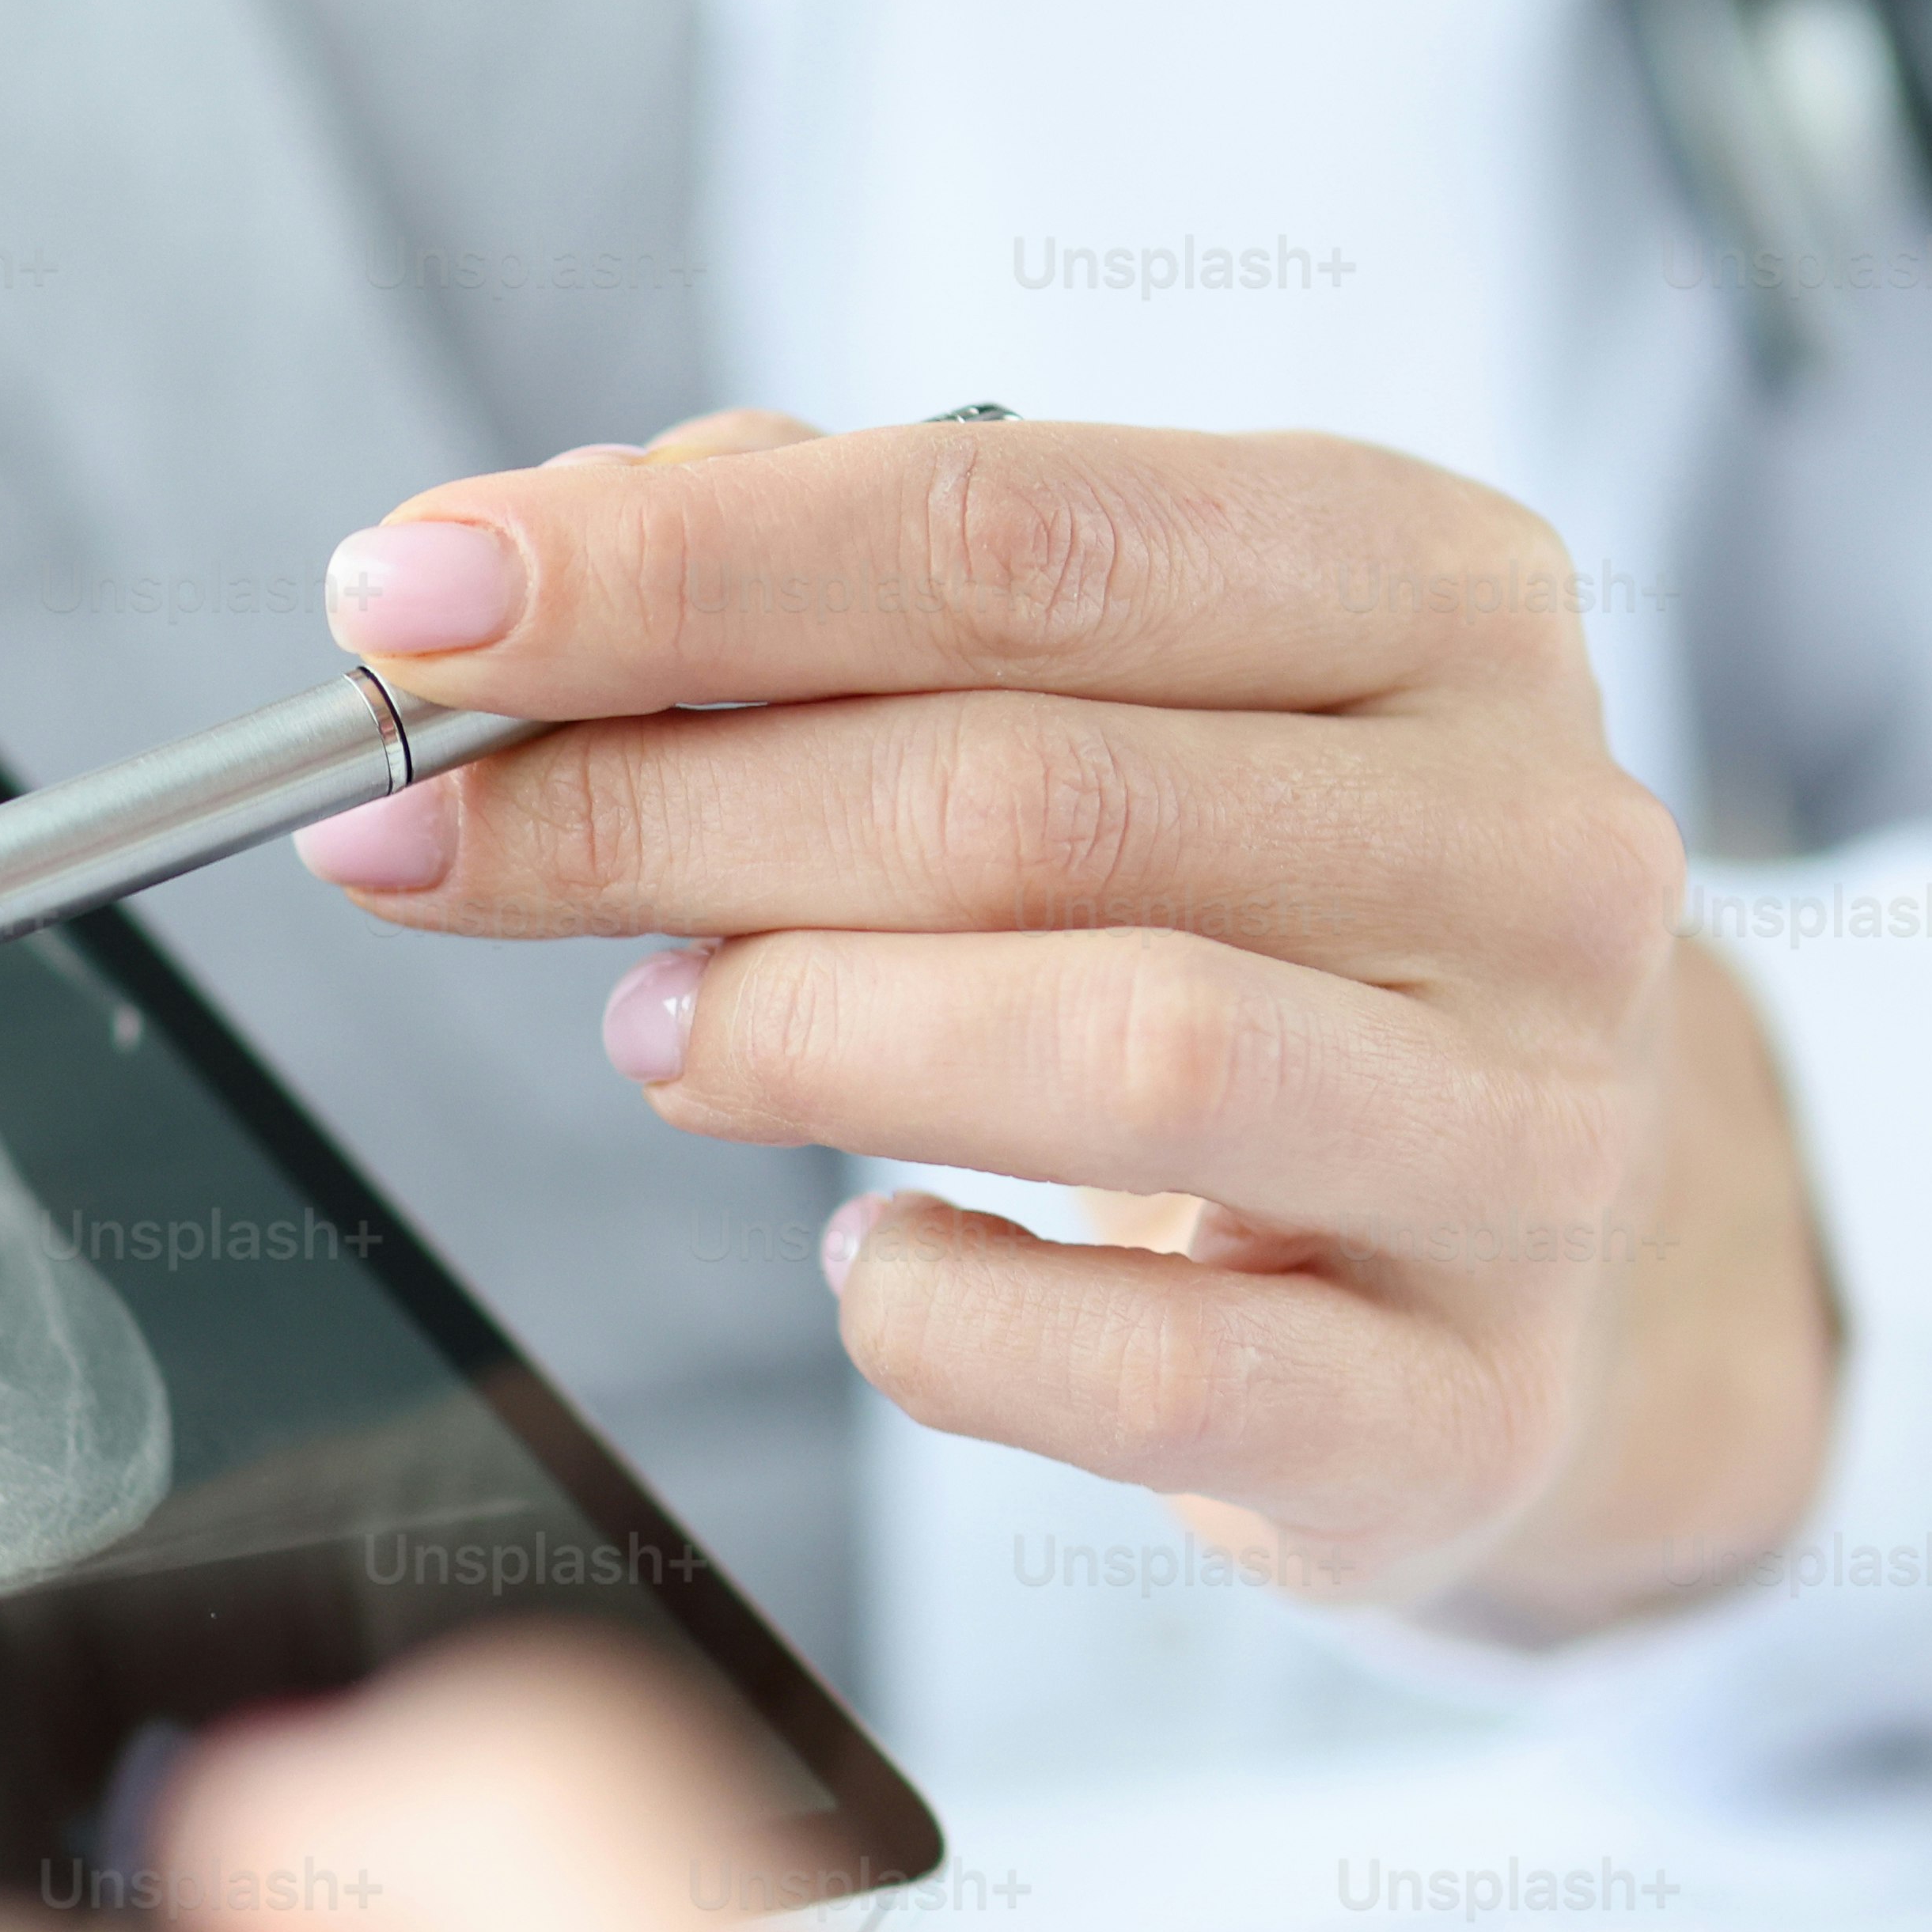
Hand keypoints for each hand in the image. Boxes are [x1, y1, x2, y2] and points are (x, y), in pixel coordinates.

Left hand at [296, 417, 1834, 1641]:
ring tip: (652, 1028)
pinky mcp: (1459, 1406)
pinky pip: (1140, 1363)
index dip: (670, 567)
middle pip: (1026, 790)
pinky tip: (867, 1257)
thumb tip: (522, 578)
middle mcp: (1530, 845)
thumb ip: (829, 601)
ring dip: (797, 1029)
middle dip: (654, 806)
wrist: (1522, 1260)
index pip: (1008, 525)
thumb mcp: (1103, 703)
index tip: (400, 605)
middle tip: (427, 836)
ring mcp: (1526, 1138)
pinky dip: (934, 1306)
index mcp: (1434, 591)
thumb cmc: (1246, 928)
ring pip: (1115, 1045)